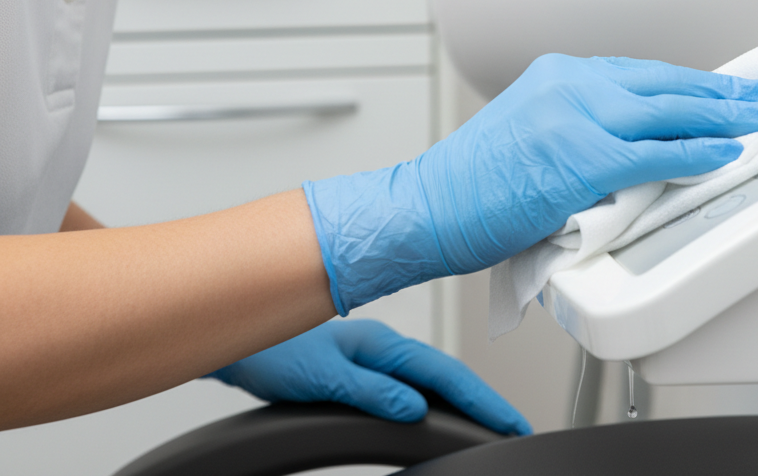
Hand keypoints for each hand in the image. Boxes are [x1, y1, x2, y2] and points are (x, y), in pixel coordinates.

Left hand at [209, 319, 529, 434]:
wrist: (241, 338)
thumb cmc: (274, 353)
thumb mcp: (326, 379)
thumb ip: (373, 393)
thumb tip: (414, 408)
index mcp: (383, 346)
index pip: (445, 377)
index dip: (482, 401)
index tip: (511, 421)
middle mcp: (383, 347)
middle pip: (446, 375)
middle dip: (482, 399)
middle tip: (512, 424)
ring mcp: (373, 355)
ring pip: (430, 377)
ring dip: (459, 398)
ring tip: (484, 420)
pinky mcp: (359, 367)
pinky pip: (410, 382)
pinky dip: (433, 396)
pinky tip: (432, 409)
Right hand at [305, 54, 757, 313]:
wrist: (428, 206)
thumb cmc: (475, 183)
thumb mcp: (533, 132)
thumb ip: (584, 130)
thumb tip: (637, 147)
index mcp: (560, 75)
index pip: (643, 74)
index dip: (692, 84)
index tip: (725, 89)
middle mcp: (570, 84)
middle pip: (666, 82)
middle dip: (724, 92)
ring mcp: (575, 116)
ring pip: (669, 110)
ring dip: (724, 116)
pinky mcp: (580, 157)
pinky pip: (655, 152)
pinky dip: (697, 152)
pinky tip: (729, 152)